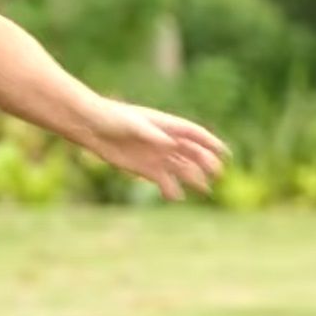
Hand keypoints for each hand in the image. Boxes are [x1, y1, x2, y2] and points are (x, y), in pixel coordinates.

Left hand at [81, 99, 227, 199]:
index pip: (194, 134)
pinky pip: (163, 180)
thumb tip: (171, 144)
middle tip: (217, 174)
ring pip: (180, 168)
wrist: (92, 127)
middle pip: (191, 153)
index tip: (224, 152)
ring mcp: (156, 155)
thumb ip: (153, 134)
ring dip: (193, 178)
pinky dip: (170, 189)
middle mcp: (165, 141)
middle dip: (205, 163)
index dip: (210, 143)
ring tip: (204, 189)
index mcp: (166, 125)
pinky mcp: (144, 168)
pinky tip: (175, 197)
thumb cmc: (113, 118)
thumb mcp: (133, 124)